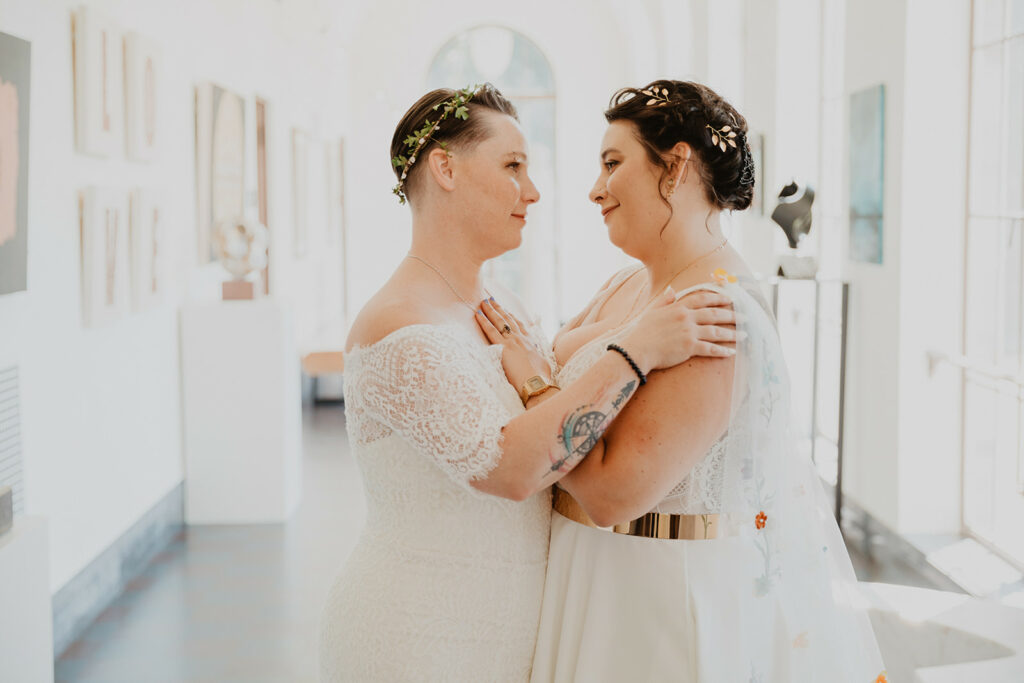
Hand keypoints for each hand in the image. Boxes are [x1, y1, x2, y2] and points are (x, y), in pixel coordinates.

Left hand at [476, 298, 553, 390]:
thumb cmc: (541, 378)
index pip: (520, 325)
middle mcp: (521, 338)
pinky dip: (484, 321)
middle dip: (499, 308)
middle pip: (508, 319)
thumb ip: (537, 359)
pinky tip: (478, 314)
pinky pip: (491, 331)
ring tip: (483, 302)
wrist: (537, 383)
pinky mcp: (503, 347)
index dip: (512, 316)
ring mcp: (512, 341)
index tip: (507, 310)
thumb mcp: (543, 365)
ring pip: (499, 321)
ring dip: (490, 310)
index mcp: (531, 342)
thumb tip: (537, 361)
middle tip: (491, 299)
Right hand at [620, 287, 736, 372]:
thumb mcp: (652, 311)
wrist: (638, 349)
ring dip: (732, 333)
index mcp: (678, 307)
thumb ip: (664, 300)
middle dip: (732, 315)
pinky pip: (710, 348)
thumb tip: (672, 289)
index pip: (702, 299)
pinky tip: (732, 352)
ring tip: (744, 334)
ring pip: (716, 331)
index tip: (729, 299)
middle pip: (714, 314)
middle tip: (746, 317)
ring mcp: (689, 332)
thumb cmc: (642, 332)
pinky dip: (722, 350)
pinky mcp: (689, 348)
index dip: (717, 298)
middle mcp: (686, 317)